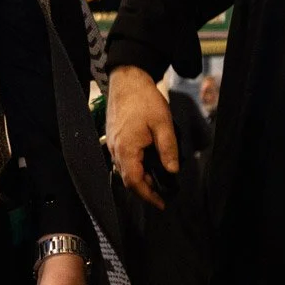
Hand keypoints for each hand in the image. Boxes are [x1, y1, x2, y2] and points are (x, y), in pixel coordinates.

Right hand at [104, 67, 177, 210]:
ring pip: (124, 170)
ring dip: (139, 178)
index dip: (148, 196)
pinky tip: (147, 163)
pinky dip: (134, 167)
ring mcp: (112, 144)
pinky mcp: (114, 138)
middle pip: (128, 179)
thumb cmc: (144, 100)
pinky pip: (122, 159)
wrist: (127, 80)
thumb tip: (172, 170)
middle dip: (145, 190)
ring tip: (157, 179)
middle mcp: (115, 149)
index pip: (134, 182)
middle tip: (163, 193)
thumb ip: (168, 149)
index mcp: (127, 149)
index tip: (161, 203)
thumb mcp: (163, 123)